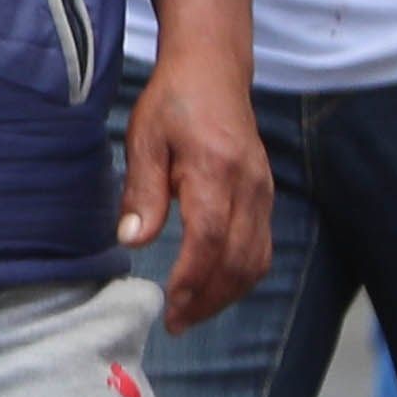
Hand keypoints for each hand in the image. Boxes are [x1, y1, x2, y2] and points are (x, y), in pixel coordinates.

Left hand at [122, 46, 272, 330]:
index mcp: (215, 171)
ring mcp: (263, 195)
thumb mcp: (144, 138)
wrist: (214, 73)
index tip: (169, 304)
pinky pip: (260, 248)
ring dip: (225, 295)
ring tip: (191, 314)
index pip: (209, 239)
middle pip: (238, 261)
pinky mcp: (265, 198)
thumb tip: (132, 240)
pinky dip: (240, 276)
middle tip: (176, 323)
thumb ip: (142, 191)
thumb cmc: (173, 103)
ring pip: (255, 261)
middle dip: (208, 299)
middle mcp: (249, 189)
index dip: (191, 277)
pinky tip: (214, 287)